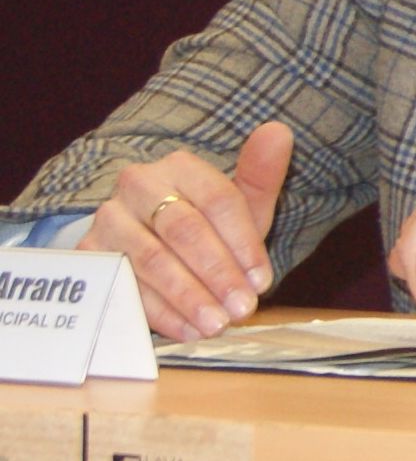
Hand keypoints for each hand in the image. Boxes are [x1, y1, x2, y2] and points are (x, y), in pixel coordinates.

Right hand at [83, 124, 294, 337]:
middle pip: (184, 230)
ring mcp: (109, 218)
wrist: (151, 242)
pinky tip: (187, 329)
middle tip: (243, 309)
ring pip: (152, 259)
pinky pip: (125, 284)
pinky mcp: (91, 253)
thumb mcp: (239, 205)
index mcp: (181, 167)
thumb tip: (279, 131)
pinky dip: (160, 311)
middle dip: (218, 274)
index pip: (219, 200)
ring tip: (217, 324)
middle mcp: (138, 185)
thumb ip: (260, 174)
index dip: (243, 244)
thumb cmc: (207, 225)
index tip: (262, 281)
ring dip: (189, 296)